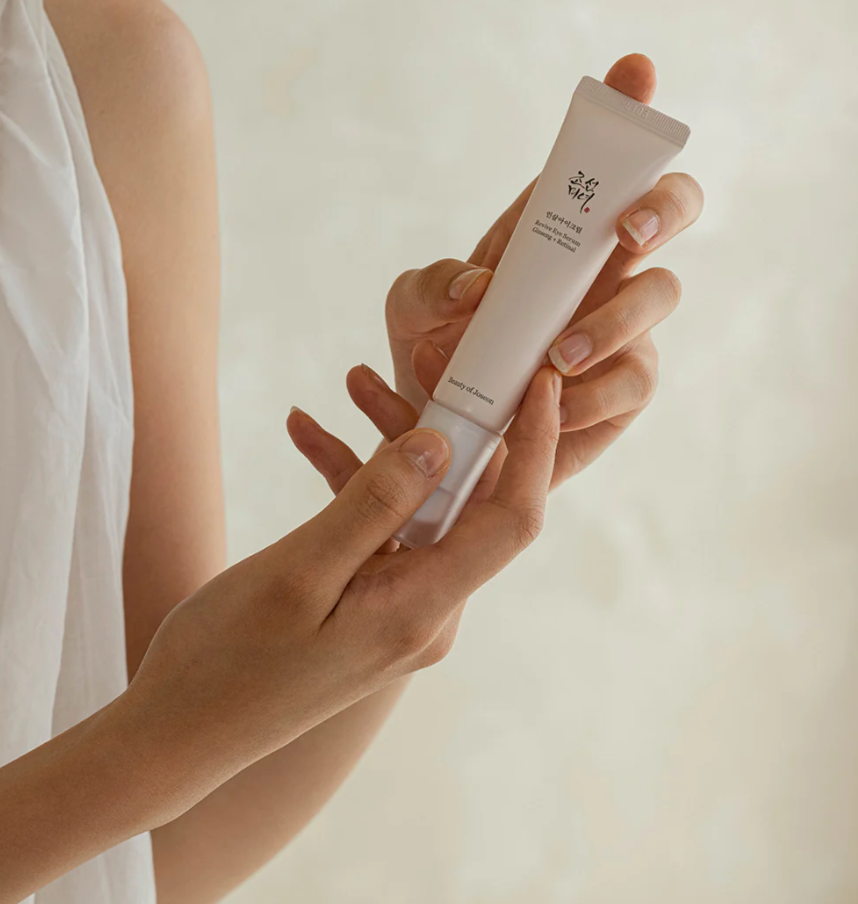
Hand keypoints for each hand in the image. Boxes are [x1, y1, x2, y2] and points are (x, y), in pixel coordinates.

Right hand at [118, 367, 560, 824]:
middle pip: (465, 502)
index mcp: (423, 611)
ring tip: (346, 386)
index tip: (541, 384)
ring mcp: (400, 606)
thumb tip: (442, 444)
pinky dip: (352, 480)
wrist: (180, 727)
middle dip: (440, 427)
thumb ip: (375, 505)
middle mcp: (428, 611)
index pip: (512, 520)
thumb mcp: (298, 572)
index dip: (536, 448)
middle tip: (401, 368)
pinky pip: (381, 527)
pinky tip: (306, 434)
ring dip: (387, 447)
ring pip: (419, 505)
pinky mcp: (371, 599)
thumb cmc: (227, 662)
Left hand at [385, 53, 703, 487]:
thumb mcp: (411, 308)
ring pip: (661, 295)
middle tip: (625, 231)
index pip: (604, 160)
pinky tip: (550, 403)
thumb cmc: (435, 352)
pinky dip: (592, 393)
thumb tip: (480, 288)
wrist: (445, 435)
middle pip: (672, 208)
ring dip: (614, 319)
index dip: (631, 109)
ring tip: (554, 356)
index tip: (636, 70)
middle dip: (663, 206)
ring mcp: (626, 326)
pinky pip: (634, 382)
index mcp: (554, 229)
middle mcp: (602, 267)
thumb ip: (430, 286)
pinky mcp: (625, 390)